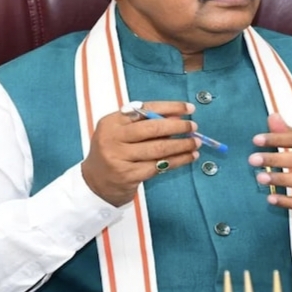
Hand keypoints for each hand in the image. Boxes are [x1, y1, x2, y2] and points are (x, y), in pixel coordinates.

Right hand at [81, 101, 200, 205]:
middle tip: (193, 127)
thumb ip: (144, 123)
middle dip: (177, 127)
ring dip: (181, 145)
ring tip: (195, 142)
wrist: (95, 184)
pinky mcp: (128, 176)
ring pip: (158, 148)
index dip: (169, 107)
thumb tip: (177, 118)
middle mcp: (113, 138)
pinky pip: (159, 166)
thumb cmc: (113, 153)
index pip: (144, 109)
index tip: (188, 108)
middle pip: (152, 128)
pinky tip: (189, 157)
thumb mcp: (122, 133)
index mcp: (111, 122)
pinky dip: (177, 161)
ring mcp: (119, 158)